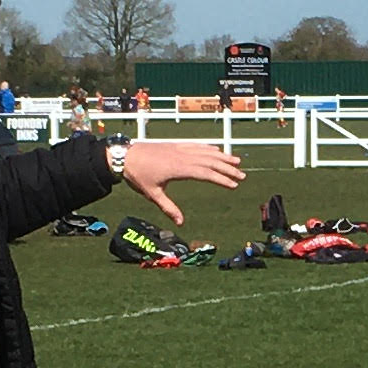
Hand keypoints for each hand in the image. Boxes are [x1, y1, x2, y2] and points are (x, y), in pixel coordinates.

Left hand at [118, 138, 244, 223]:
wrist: (124, 156)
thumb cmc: (138, 175)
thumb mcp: (152, 194)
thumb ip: (168, 208)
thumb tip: (180, 223)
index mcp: (178, 168)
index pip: (205, 173)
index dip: (221, 178)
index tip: (233, 184)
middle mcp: (182, 156)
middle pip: (210, 161)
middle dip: (227, 168)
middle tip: (242, 175)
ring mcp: (179, 148)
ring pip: (206, 151)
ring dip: (222, 156)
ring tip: (237, 161)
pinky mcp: (175, 145)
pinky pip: (196, 145)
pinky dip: (209, 148)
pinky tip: (217, 150)